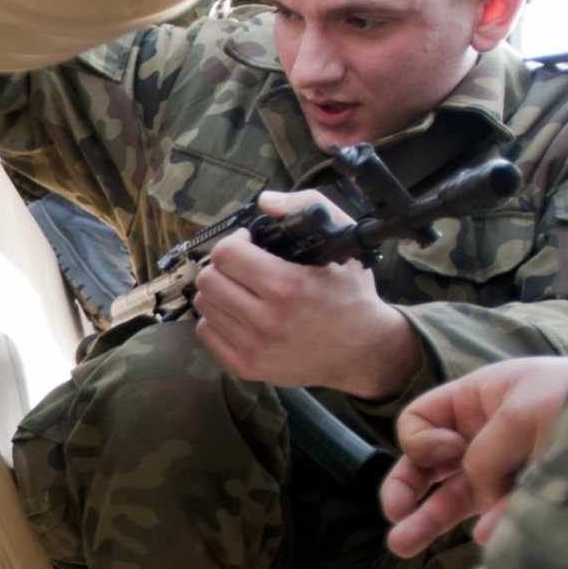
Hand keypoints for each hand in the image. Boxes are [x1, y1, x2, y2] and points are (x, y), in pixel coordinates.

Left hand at [191, 190, 423, 396]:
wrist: (364, 350)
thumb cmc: (351, 295)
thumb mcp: (342, 241)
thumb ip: (305, 207)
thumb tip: (265, 201)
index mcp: (287, 286)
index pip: (226, 254)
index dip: (234, 242)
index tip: (248, 244)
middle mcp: (267, 320)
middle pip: (208, 280)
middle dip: (222, 266)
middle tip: (242, 266)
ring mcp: (254, 347)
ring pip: (204, 306)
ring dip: (219, 291)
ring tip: (243, 289)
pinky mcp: (246, 367)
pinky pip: (206, 333)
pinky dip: (217, 318)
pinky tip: (239, 312)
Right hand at [380, 356, 567, 556]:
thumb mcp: (526, 412)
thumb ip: (489, 457)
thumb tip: (482, 518)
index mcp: (478, 398)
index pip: (422, 420)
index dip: (423, 442)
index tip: (451, 454)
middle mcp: (484, 434)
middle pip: (428, 463)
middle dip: (406, 490)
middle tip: (395, 515)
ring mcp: (506, 467)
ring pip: (454, 496)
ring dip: (427, 520)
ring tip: (402, 546)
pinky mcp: (529, 496)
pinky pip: (494, 515)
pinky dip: (488, 528)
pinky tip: (487, 541)